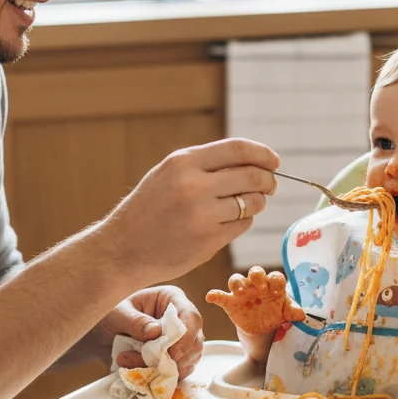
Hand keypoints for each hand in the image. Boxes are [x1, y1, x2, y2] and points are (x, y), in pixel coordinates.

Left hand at [96, 286, 204, 378]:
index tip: (171, 354)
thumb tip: (155, 331)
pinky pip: (179, 372)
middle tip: (146, 364)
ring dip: (165, 369)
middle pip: (195, 342)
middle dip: (174, 358)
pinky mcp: (174, 358)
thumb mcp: (118, 314)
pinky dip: (164, 377)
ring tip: (133, 364)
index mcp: (171, 299)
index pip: (191, 317)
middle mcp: (180, 319)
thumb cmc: (110, 315)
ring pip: (189, 360)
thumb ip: (135, 321)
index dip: (186, 337)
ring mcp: (180, 340)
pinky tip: (143, 373)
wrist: (101, 334)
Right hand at [106, 139, 278, 286]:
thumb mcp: (169, 174)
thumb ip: (205, 165)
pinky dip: (243, 222)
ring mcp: (203, 214)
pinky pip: (242, 225)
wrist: (122, 249)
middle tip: (271, 185)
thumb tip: (253, 161)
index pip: (238, 149)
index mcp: (184, 162)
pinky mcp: (209, 240)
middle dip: (268, 180)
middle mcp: (194, 185)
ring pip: (251, 202)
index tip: (274, 161)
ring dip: (258, 202)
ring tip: (250, 204)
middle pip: (252, 175)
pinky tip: (230, 222)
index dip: (263, 154)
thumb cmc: (149, 209)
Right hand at [206, 267, 305, 335]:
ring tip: (240, 292)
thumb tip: (302, 315)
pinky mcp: (230, 303)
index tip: (278, 292)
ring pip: (236, 280)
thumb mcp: (286, 314)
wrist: (262, 331)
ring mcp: (242, 293)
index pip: (274, 277)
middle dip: (257, 276)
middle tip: (260, 288)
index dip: (276, 282)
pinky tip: (210, 297)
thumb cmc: (276, 315)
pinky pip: (220, 296)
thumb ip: (293, 311)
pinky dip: (215, 294)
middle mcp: (257, 285)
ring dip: (237, 283)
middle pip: (255, 271)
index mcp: (273, 285)